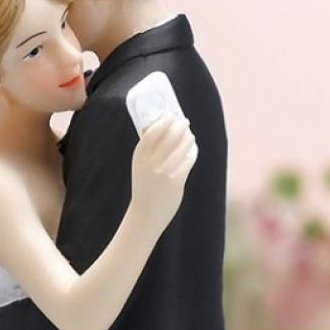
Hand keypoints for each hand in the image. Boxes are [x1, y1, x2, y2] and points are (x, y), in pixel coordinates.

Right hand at [130, 114, 196, 229]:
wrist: (146, 214)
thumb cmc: (144, 187)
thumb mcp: (140, 166)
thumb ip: (149, 150)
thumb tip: (162, 129)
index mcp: (139, 156)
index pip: (153, 130)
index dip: (164, 121)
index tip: (170, 115)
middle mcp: (151, 162)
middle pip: (170, 135)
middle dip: (179, 125)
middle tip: (184, 122)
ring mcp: (165, 171)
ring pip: (182, 146)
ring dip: (187, 138)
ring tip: (189, 136)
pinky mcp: (177, 180)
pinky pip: (188, 161)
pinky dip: (190, 156)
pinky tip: (190, 155)